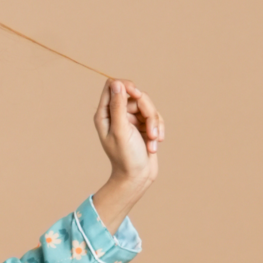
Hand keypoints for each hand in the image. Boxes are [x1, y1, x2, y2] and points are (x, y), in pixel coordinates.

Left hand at [91, 79, 163, 233]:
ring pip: (148, 106)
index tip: (138, 96)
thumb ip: (118, 106)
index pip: (113, 85)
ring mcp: (131, 120)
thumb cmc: (126, 157)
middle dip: (147, 112)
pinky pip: (156, 117)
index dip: (127, 86)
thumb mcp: (121, 130)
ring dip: (155, 124)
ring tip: (154, 141)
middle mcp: (117, 114)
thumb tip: (117, 83)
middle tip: (151, 132)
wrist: (137, 178)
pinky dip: (158, 130)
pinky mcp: (143, 126)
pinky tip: (154, 146)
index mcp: (105, 114)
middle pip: (136, 95)